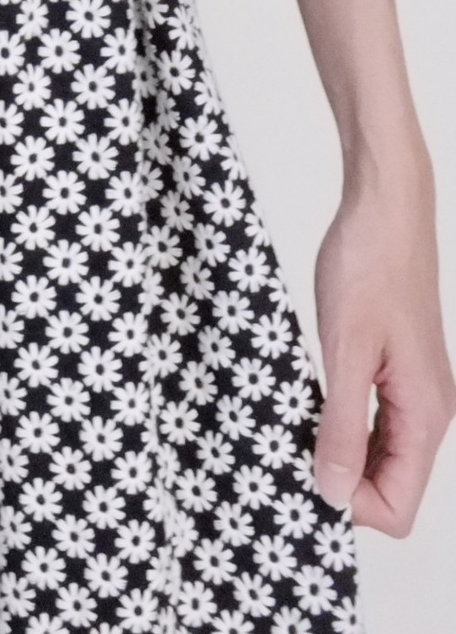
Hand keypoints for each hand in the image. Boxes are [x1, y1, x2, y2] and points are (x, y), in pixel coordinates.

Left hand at [310, 163, 455, 534]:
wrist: (385, 207)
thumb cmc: (369, 265)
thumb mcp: (345, 351)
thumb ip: (343, 426)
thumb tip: (334, 493)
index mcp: (424, 416)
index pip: (397, 507)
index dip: (350, 505)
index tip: (303, 471)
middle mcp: (427, 412)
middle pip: (390, 487)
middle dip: (342, 482)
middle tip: (288, 448)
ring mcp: (413, 391)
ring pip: (381, 456)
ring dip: (340, 452)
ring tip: (292, 425)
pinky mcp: (396, 370)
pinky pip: (374, 422)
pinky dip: (343, 424)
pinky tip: (308, 401)